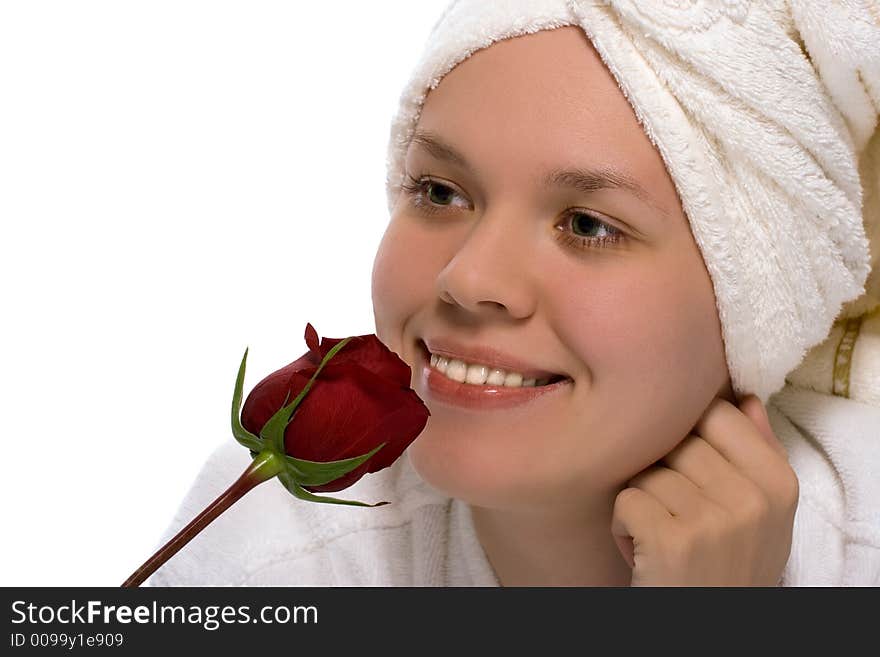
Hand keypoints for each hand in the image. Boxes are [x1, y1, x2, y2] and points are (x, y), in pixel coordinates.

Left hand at [610, 395, 798, 585]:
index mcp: (779, 485)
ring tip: (658, 534)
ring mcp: (714, 520)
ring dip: (640, 500)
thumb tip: (747, 398)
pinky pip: (627, 498)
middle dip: (661, 471)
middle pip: (675, 439)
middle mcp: (753, 500)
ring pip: (647, 469)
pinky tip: (642, 550)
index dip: (687, 433)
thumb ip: (756, 455)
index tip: (687, 467)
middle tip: (673, 511)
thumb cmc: (727, 569)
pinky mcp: (672, 541)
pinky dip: (623, 525)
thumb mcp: (760, 518)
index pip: (717, 413)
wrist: (709, 634)